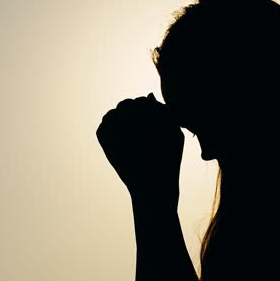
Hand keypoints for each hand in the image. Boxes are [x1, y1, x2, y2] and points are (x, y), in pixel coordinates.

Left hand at [96, 93, 184, 216]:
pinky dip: (110, 132)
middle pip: (126, 105)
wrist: (152, 185)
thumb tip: (148, 95)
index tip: (150, 130)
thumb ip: (164, 111)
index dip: (146, 113)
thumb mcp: (175, 133)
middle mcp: (131, 112)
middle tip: (139, 137)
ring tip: (130, 141)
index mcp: (149, 108)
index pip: (142, 101)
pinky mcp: (104, 135)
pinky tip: (121, 146)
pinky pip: (104, 126)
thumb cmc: (168, 159)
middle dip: (132, 116)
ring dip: (120, 122)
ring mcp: (115, 123)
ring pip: (113, 114)